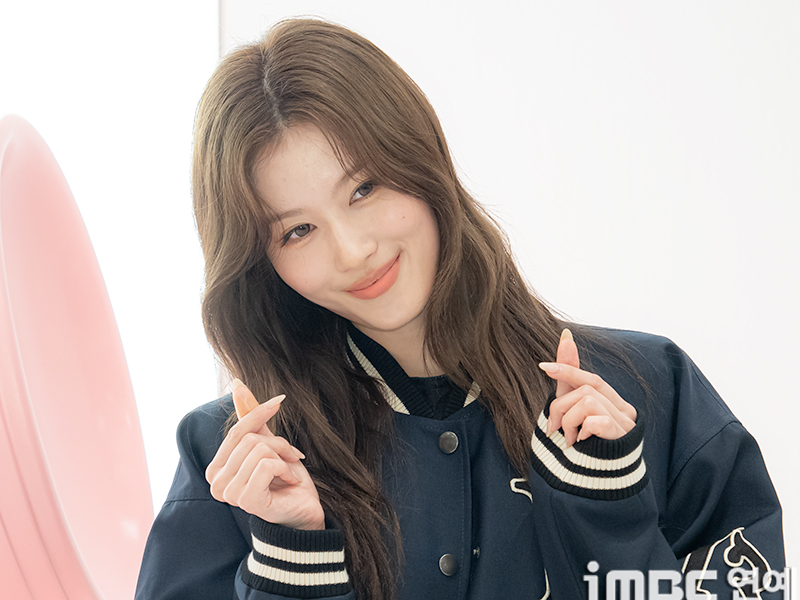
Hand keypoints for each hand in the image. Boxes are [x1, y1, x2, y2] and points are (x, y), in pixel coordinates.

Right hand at [205, 380, 324, 529]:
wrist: (304, 510)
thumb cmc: (285, 480)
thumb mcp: (268, 444)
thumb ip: (251, 419)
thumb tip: (238, 385)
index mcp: (217, 469)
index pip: (236, 431)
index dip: (258, 413)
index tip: (279, 400)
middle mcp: (216, 483)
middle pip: (249, 439)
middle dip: (278, 443)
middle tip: (290, 458)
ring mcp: (229, 494)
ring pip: (259, 450)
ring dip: (283, 457)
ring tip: (289, 471)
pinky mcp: (246, 500)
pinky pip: (266, 465)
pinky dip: (285, 469)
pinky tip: (289, 482)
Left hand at [538, 329, 636, 445]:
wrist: (594, 487)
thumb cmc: (584, 446)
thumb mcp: (572, 408)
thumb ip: (570, 376)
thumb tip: (566, 336)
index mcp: (615, 403)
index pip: (591, 378)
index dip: (568, 370)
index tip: (543, 366)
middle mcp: (625, 411)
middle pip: (586, 389)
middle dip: (562, 405)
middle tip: (553, 427)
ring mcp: (625, 424)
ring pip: (586, 401)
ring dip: (568, 420)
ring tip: (569, 439)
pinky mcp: (621, 437)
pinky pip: (593, 419)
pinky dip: (580, 430)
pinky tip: (580, 444)